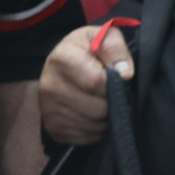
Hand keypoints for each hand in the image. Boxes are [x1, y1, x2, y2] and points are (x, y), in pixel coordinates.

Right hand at [38, 24, 131, 145]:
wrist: (62, 66)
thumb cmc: (87, 50)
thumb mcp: (103, 36)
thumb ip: (116, 48)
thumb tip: (125, 73)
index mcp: (62, 58)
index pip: (96, 82)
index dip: (114, 83)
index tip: (116, 77)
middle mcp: (50, 85)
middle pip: (98, 109)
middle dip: (112, 103)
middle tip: (112, 93)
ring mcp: (49, 110)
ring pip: (95, 126)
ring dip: (106, 118)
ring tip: (102, 101)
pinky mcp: (54, 129)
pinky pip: (87, 138)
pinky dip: (96, 130)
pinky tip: (93, 114)